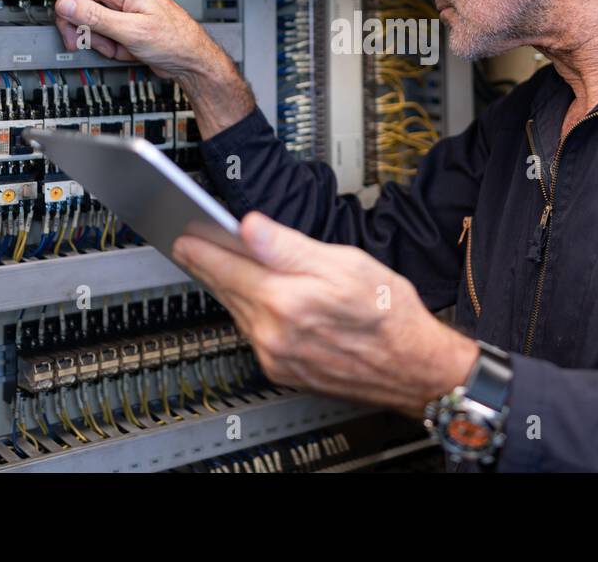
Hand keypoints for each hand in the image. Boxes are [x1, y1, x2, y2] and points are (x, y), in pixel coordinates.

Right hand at [22, 0, 253, 134]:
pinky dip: (111, 47)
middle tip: (93, 43)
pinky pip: (103, 34)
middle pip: (80, 6)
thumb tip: (66, 3)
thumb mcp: (132, 32)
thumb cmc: (175, 43)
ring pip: (90, 24)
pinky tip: (127, 51)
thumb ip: (95, 17)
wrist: (193, 62)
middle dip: (84, 30)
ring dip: (101, 43)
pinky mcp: (126, 24)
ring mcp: (125, 10)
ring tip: (122, 49)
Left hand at [171, 212, 477, 416]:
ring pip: (238, 314)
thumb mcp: (345, 262)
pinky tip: (252, 298)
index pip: (227, 267)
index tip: (184, 235)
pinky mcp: (283, 372)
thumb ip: (289, 246)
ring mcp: (276, 357)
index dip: (202, 248)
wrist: (413, 366)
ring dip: (227, 289)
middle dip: (208, 266)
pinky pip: (253, 335)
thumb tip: (250, 227)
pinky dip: (247, 312)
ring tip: (219, 266)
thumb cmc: (389, 313)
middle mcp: (274, 334)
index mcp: (286, 301)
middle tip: (190, 245)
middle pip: (227, 291)